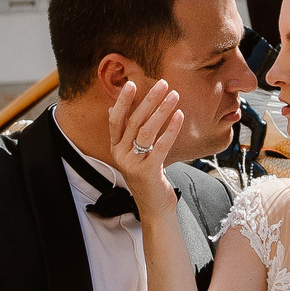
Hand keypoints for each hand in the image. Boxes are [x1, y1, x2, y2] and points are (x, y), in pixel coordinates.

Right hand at [107, 79, 184, 202]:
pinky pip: (161, 146)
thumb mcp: (131, 153)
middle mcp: (121, 155)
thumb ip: (123, 133)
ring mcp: (133, 164)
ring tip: (174, 95)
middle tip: (162, 84)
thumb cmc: (146, 176)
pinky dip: (171, 129)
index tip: (131, 83)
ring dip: (162, 111)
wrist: (153, 207)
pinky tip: (179, 116)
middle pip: (134, 122)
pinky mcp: (148, 172)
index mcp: (116, 148)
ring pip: (147, 131)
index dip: (122, 102)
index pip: (115, 120)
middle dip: (149, 100)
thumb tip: (110, 109)